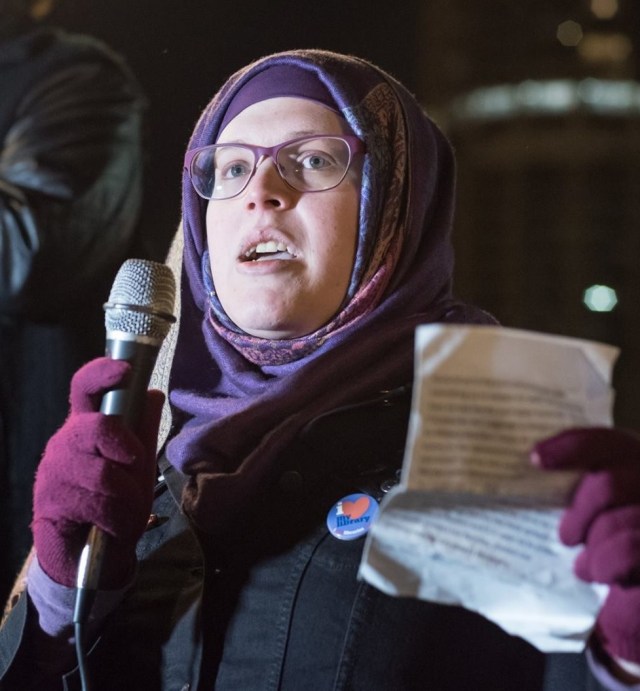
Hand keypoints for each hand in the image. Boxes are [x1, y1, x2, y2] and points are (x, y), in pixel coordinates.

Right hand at [32, 357, 163, 588]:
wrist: (95, 555)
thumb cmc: (117, 501)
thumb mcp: (139, 465)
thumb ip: (143, 431)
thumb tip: (153, 393)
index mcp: (86, 427)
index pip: (84, 389)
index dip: (102, 374)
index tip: (125, 369)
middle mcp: (65, 443)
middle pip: (96, 426)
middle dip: (126, 448)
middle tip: (134, 464)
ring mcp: (54, 472)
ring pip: (101, 471)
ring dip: (125, 494)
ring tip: (124, 506)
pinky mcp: (50, 502)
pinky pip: (96, 502)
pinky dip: (115, 516)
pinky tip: (111, 523)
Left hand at [531, 427, 639, 665]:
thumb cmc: (613, 548)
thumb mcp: (595, 512)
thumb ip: (578, 489)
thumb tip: (531, 468)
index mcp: (639, 464)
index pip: (608, 443)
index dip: (572, 447)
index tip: (535, 458)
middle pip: (608, 484)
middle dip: (579, 512)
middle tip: (568, 537)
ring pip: (614, 522)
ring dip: (592, 548)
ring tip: (586, 565)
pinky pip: (628, 551)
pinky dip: (607, 566)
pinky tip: (603, 575)